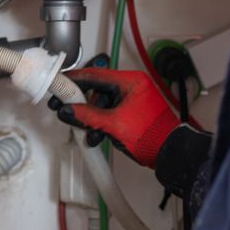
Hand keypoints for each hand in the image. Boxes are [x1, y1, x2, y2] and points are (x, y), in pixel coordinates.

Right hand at [49, 63, 179, 168]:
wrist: (170, 154)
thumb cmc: (152, 136)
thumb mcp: (114, 125)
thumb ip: (87, 116)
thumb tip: (67, 110)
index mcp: (131, 82)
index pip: (96, 75)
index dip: (74, 80)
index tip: (59, 83)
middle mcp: (131, 87)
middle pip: (96, 91)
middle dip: (81, 104)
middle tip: (63, 107)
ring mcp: (131, 101)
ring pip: (101, 105)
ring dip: (91, 119)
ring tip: (85, 131)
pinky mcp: (130, 114)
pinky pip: (109, 114)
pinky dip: (100, 124)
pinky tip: (95, 136)